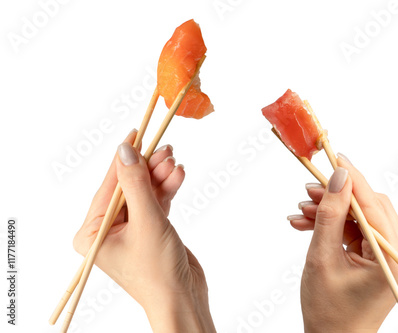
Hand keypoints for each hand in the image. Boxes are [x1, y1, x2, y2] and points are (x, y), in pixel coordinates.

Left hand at [73, 129, 215, 332]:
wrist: (183, 299)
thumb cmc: (157, 270)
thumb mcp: (146, 221)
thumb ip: (136, 184)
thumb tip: (125, 150)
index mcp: (92, 232)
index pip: (108, 187)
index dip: (123, 159)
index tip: (135, 132)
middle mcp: (107, 230)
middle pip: (129, 187)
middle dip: (148, 169)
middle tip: (165, 149)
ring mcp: (130, 230)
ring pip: (145, 193)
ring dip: (161, 178)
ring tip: (176, 163)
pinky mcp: (150, 231)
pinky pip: (156, 203)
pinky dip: (167, 190)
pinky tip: (179, 176)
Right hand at [288, 154, 397, 331]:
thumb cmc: (328, 311)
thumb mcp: (323, 258)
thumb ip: (330, 214)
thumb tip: (339, 177)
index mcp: (394, 259)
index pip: (374, 205)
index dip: (353, 179)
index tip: (335, 156)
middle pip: (369, 207)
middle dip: (336, 197)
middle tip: (308, 189)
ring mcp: (390, 257)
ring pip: (360, 217)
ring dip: (330, 212)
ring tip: (301, 211)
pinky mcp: (378, 258)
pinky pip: (356, 230)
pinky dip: (333, 225)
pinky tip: (307, 223)